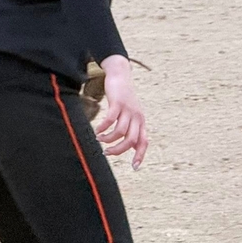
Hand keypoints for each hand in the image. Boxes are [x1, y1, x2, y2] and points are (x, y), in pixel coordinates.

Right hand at [95, 55, 147, 169]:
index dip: (140, 155)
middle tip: (107, 152)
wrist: (120, 75)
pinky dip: (103, 127)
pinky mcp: (118, 103)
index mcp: (141, 121)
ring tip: (99, 139)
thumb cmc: (124, 97)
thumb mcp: (131, 113)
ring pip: (120, 131)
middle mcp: (137, 117)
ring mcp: (128, 109)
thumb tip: (133, 147)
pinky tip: (97, 129)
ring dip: (108, 139)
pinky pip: (110, 119)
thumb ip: (132, 128)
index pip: (144, 142)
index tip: (134, 167)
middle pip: (131, 140)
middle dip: (118, 150)